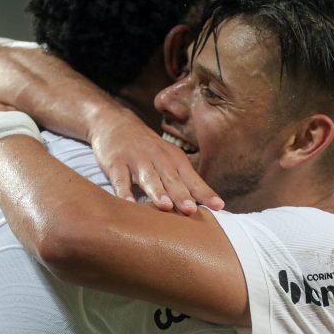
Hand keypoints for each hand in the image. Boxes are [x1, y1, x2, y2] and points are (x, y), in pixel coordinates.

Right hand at [88, 106, 223, 214]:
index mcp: (175, 160)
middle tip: (191, 210)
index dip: (205, 193)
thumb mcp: (168, 160)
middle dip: (182, 195)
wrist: (115, 124)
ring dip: (157, 192)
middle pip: (172, 180)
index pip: (193, 180)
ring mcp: (136, 160)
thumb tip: (203, 210)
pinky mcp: (115, 163)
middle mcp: (158, 159)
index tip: (219, 207)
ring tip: (164, 206)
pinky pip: (120, 180)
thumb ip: (183, 183)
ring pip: (148, 178)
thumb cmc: (147, 150)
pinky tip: (128, 204)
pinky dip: (123, 192)